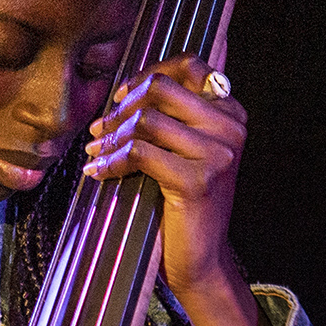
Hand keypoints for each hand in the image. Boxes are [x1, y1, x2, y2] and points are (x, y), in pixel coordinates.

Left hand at [82, 54, 272, 325]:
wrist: (200, 258)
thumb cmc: (183, 202)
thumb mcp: (184, 149)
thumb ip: (170, 116)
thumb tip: (125, 89)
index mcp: (231, 113)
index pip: (191, 67)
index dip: (149, 74)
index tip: (121, 95)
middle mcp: (231, 129)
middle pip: (162, 90)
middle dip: (122, 107)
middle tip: (99, 129)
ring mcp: (218, 155)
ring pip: (147, 121)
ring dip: (111, 135)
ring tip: (95, 149)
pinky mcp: (197, 181)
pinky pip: (140, 154)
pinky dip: (111, 161)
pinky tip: (96, 171)